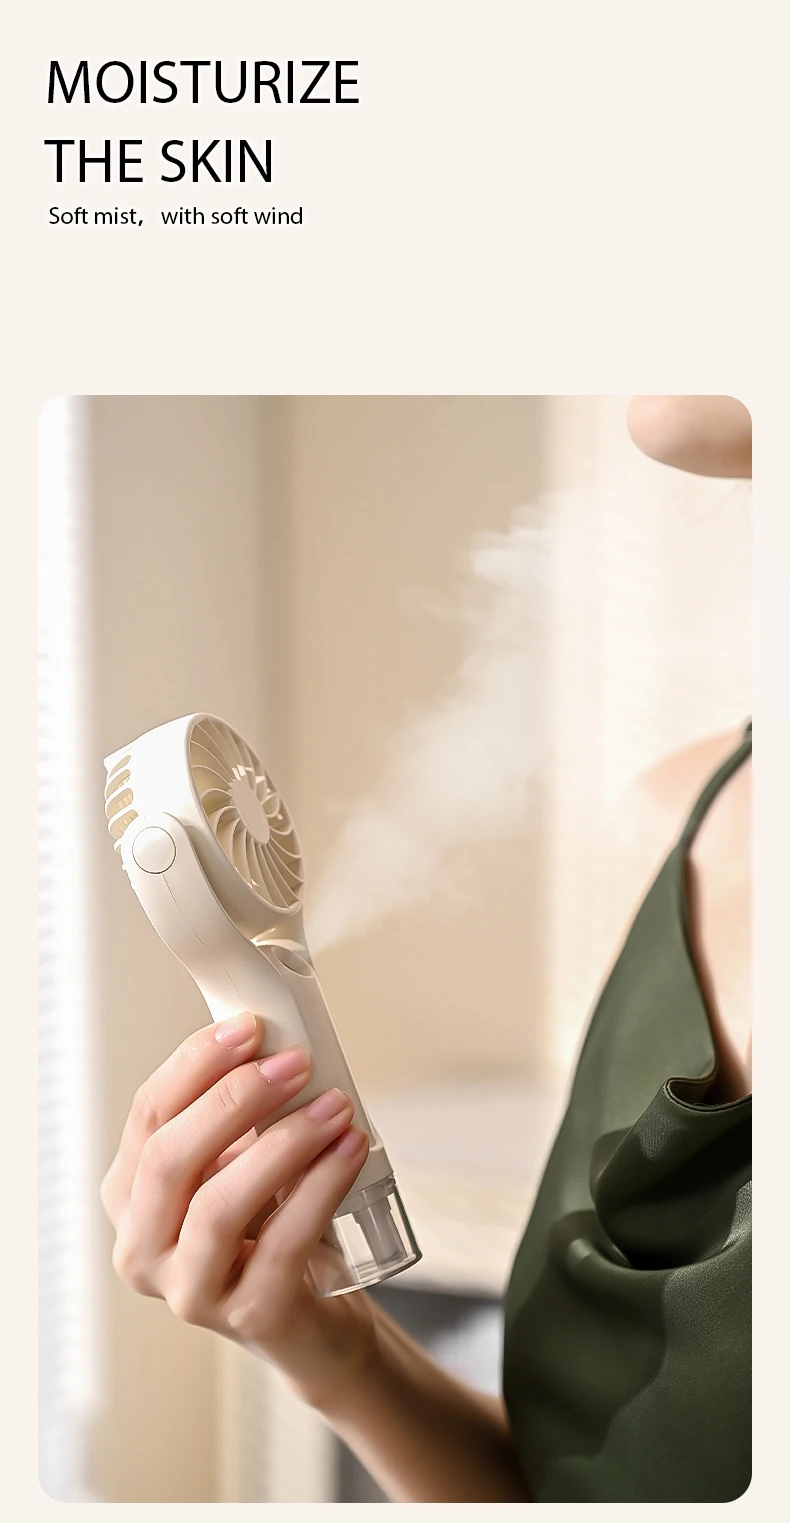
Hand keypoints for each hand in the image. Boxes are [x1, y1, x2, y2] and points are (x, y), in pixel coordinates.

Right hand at [100, 1011, 378, 1404]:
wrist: (315, 1320)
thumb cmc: (272, 1228)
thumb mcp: (241, 1163)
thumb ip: (240, 1112)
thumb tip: (274, 1043)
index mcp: (130, 1198)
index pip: (148, 1117)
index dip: (195, 1065)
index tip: (249, 1027)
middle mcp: (143, 1250)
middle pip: (168, 1160)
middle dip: (233, 1099)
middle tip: (293, 1063)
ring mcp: (191, 1293)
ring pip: (217, 1207)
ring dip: (282, 1144)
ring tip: (333, 1106)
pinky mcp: (251, 1318)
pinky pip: (282, 1245)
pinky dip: (319, 1188)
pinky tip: (348, 1151)